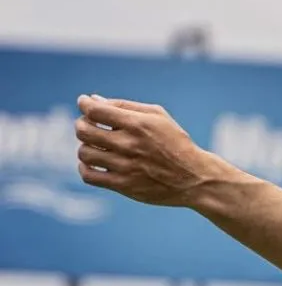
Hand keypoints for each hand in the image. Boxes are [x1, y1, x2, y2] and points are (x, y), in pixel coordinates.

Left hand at [75, 95, 224, 205]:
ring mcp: (125, 167)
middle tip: (89, 126)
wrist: (195, 178)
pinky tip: (94, 164)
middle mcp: (129, 145)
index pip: (94, 110)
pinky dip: (85, 168)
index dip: (84, 104)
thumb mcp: (159, 117)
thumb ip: (125, 106)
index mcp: (137, 124)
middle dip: (82, 124)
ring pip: (84, 153)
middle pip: (84, 131)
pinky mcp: (124, 186)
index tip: (85, 104)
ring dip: (86, 147)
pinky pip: (89, 176)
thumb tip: (93, 100)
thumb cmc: (177, 143)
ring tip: (96, 147)